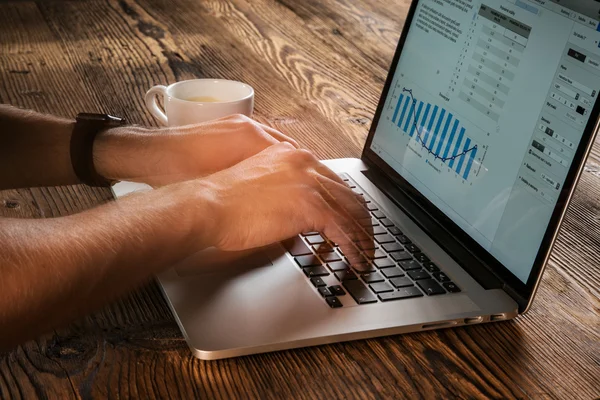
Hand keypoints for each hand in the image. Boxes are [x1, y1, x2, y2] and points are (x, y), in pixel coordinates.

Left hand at [95, 114, 298, 185]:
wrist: (146, 154)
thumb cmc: (177, 172)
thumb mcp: (219, 189)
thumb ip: (252, 191)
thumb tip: (274, 203)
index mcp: (249, 138)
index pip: (293, 155)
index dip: (307, 177)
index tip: (318, 192)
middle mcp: (248, 126)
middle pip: (289, 147)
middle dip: (303, 169)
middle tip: (315, 189)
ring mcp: (237, 123)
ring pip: (275, 143)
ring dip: (288, 162)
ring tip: (298, 181)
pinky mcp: (227, 126)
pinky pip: (260, 140)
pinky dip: (271, 154)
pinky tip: (270, 169)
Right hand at [192, 142, 373, 264]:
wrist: (208, 206)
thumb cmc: (224, 202)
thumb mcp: (261, 188)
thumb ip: (286, 194)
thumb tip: (301, 218)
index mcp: (293, 155)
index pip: (333, 180)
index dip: (347, 205)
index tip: (353, 221)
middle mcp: (305, 163)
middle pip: (349, 193)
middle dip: (362, 221)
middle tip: (367, 241)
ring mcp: (309, 182)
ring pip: (352, 211)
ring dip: (363, 238)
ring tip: (365, 256)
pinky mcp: (309, 205)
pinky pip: (344, 230)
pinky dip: (354, 248)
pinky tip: (355, 261)